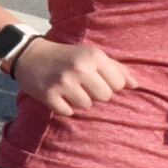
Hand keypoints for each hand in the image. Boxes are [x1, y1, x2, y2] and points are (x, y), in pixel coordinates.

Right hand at [12, 34, 131, 115]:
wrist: (31, 55)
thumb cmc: (67, 57)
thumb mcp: (92, 55)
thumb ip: (116, 68)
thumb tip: (136, 85)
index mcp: (94, 56)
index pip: (119, 84)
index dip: (110, 85)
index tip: (97, 80)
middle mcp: (80, 68)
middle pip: (105, 97)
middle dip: (96, 94)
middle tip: (82, 85)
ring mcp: (64, 82)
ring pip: (87, 105)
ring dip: (79, 101)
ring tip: (69, 89)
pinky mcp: (49, 95)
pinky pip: (68, 111)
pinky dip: (64, 107)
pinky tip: (58, 95)